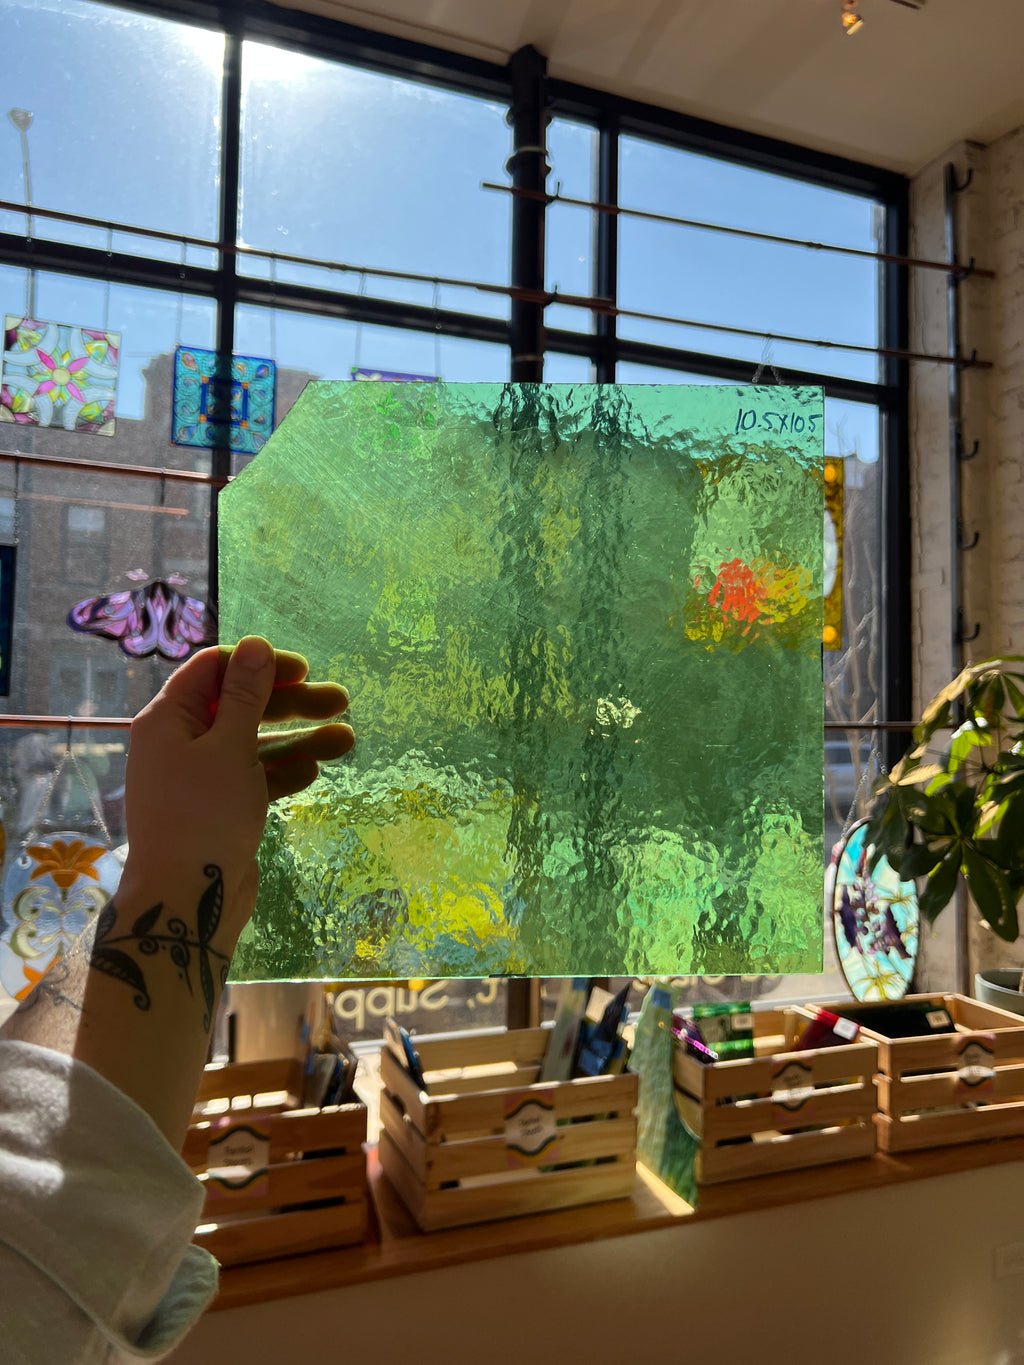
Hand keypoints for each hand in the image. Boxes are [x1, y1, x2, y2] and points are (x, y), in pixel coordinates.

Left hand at [118, 636, 352, 941]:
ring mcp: (201, 777)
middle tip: (341, 701)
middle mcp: (181, 742)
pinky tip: (315, 771)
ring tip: (348, 741)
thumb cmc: (204, 814)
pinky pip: (255, 777)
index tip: (304, 670)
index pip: (215, 669)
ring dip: (298, 739)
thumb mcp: (230, 748)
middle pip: (241, 705)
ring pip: (254, 744)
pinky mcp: (220, 808)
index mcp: (169, 719)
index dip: (260, 665)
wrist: (186, 901)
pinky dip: (283, 772)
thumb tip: (256, 644)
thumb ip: (247, 696)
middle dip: (291, 703)